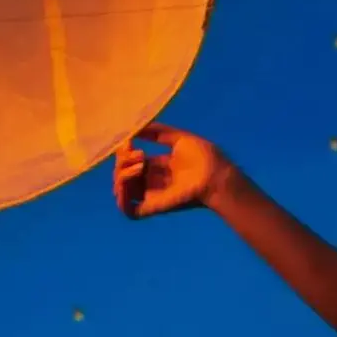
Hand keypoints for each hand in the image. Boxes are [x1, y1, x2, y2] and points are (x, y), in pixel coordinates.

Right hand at [113, 124, 232, 220]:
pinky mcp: (153, 206)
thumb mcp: (179, 138)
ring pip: (120, 189)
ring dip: (121, 175)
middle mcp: (152, 180)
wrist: (216, 175)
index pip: (131, 160)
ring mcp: (151, 194)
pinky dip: (122, 197)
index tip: (130, 140)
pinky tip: (128, 181)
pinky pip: (128, 210)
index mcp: (158, 166)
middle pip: (122, 173)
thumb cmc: (204, 157)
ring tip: (139, 165)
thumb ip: (157, 132)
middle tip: (138, 153)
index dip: (125, 150)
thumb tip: (136, 126)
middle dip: (123, 161)